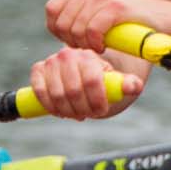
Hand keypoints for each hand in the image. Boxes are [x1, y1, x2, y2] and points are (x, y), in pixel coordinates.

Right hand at [28, 47, 143, 120]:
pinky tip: (61, 112)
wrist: (83, 72)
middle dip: (83, 108)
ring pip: (57, 95)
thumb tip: (133, 86)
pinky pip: (39, 92)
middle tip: (90, 114)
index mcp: (89, 55)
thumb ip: (129, 84)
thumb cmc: (103, 80)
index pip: (91, 81)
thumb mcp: (118, 82)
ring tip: (78, 114)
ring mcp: (51, 62)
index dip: (97, 101)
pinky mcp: (37, 70)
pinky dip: (50, 106)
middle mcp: (67, 55)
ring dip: (68, 111)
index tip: (101, 111)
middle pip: (73, 91)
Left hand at [44, 0, 168, 53]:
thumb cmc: (127, 24)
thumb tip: (55, 29)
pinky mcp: (116, 7)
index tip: (72, 40)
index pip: (51, 9)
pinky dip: (95, 43)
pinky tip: (103, 47)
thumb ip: (77, 17)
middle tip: (88, 48)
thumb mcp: (97, 15)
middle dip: (71, 41)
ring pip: (76, 28)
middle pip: (61, 22)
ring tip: (97, 47)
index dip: (57, 29)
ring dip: (85, 45)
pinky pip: (91, 30)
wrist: (163, 20)